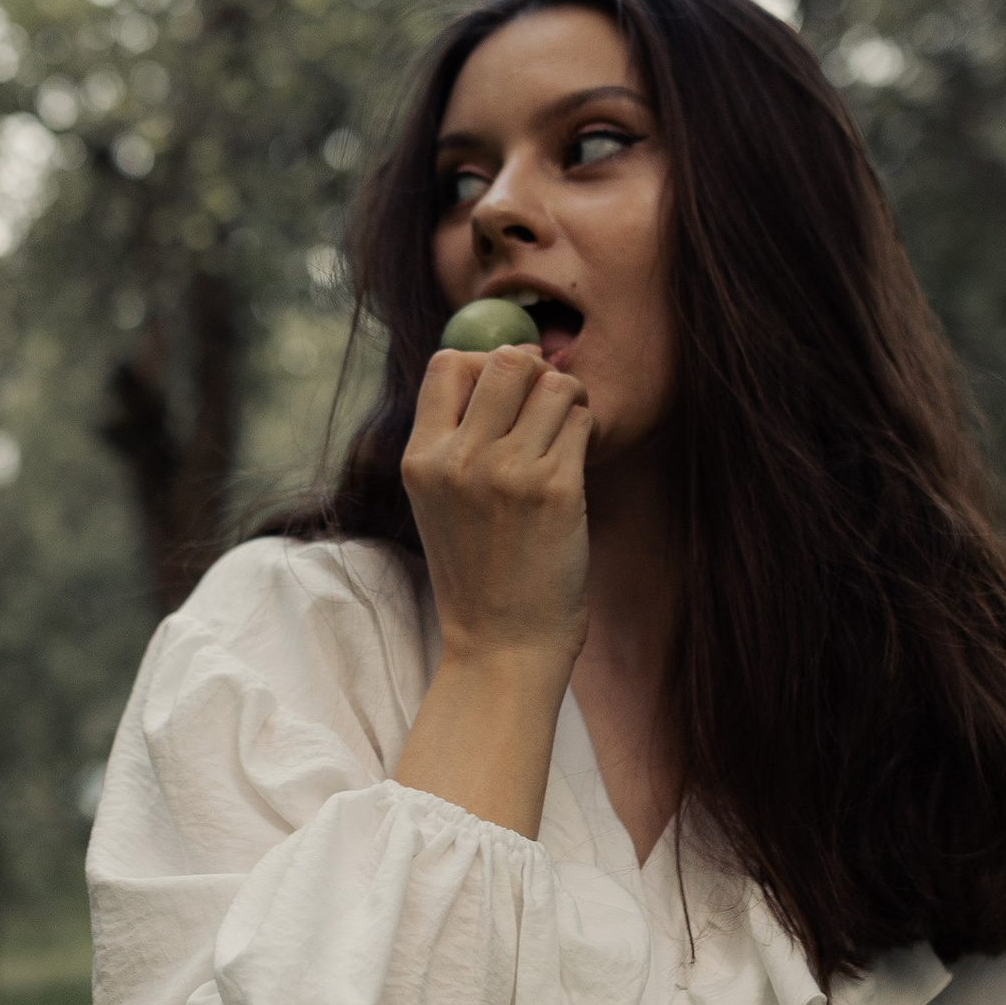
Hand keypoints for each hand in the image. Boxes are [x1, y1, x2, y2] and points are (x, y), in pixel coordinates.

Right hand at [399, 342, 590, 669]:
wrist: (503, 643)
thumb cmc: (480, 570)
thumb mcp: (440, 501)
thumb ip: (457, 438)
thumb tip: (510, 363)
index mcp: (420, 459)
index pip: (449, 364)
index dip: (485, 366)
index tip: (506, 396)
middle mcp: (458, 459)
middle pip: (507, 361)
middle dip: (535, 373)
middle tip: (544, 407)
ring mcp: (506, 472)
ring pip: (554, 384)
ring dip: (569, 401)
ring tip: (564, 435)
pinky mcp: (554, 488)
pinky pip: (582, 422)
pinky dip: (585, 433)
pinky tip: (574, 464)